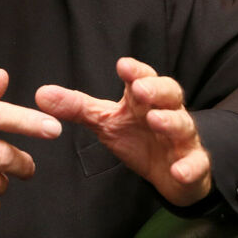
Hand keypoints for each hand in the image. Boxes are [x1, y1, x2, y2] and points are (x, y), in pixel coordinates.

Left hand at [34, 57, 211, 206]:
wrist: (170, 172)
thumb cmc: (138, 137)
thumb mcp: (105, 121)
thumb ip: (77, 107)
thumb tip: (41, 94)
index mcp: (145, 100)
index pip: (143, 78)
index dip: (135, 71)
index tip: (122, 65)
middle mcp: (167, 113)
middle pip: (168, 94)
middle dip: (155, 90)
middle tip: (139, 89)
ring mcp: (182, 138)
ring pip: (183, 125)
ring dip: (171, 122)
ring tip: (157, 121)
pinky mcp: (193, 164)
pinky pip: (195, 164)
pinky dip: (188, 166)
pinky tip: (178, 170)